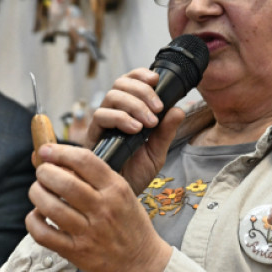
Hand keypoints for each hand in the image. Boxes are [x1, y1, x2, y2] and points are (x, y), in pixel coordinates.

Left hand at [28, 143, 172, 271]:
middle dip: (44, 172)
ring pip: (51, 207)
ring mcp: (89, 232)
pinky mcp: (76, 251)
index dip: (60, 152)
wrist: (138, 261)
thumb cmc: (128, 222)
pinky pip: (44, 234)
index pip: (84, 161)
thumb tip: (59, 160)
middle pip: (64, 183)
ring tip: (38, 190)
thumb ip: (95, 177)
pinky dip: (33, 221)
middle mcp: (103, 209)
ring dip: (37, 193)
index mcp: (116, 189)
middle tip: (42, 172)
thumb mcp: (122, 192)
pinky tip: (37, 215)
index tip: (46, 150)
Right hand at [84, 68, 185, 193]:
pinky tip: (135, 129)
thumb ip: (166, 131)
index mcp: (129, 112)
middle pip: (120, 84)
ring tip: (148, 122)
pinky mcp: (93, 135)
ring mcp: (102, 124)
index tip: (156, 79)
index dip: (140, 75)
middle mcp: (113, 113)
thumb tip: (178, 110)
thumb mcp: (156, 152)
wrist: (119, 196)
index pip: (130, 82)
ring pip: (111, 96)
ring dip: (134, 104)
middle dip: (142, 91)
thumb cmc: (134, 173)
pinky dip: (120, 118)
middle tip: (157, 108)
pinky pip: (101, 116)